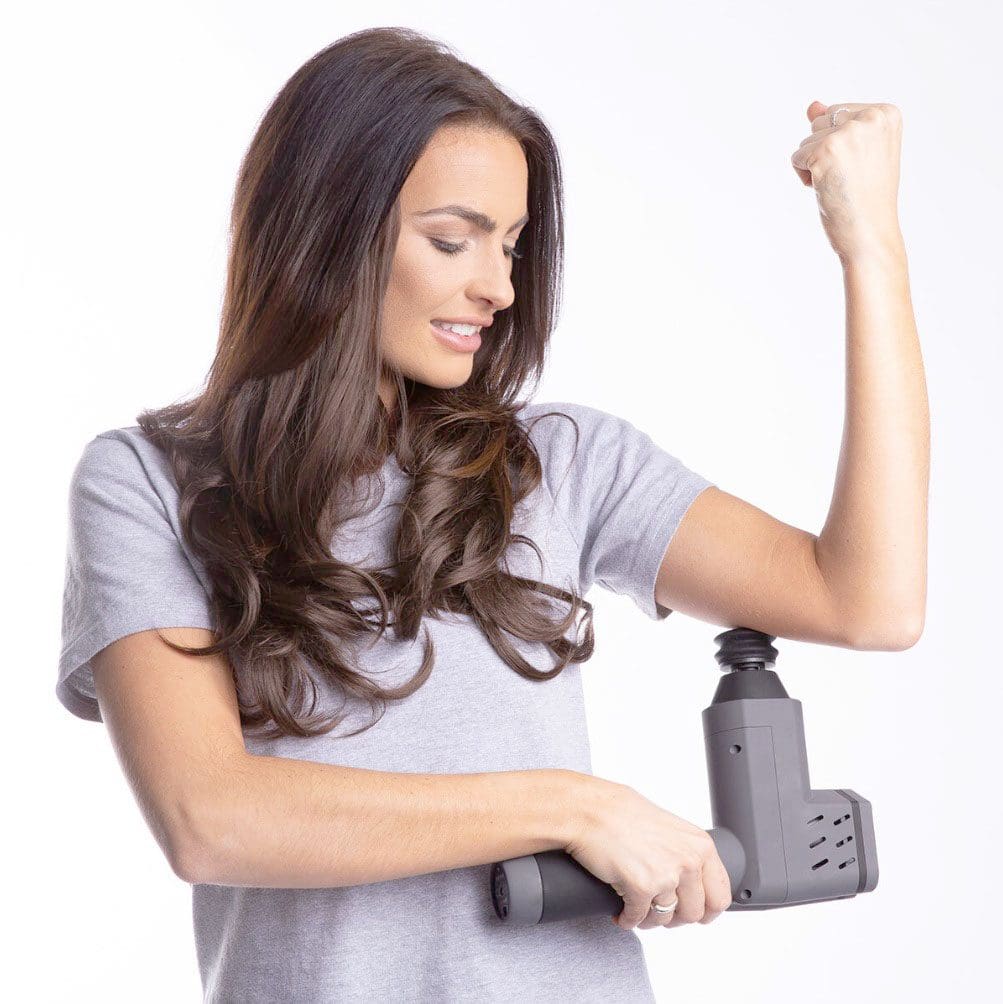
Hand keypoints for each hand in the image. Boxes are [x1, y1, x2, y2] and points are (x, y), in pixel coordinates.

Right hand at [564, 778, 731, 931]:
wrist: (589, 809)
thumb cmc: (621, 812)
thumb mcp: (668, 827)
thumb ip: (684, 852)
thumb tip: (690, 879)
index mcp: (700, 845)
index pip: (720, 896)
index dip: (705, 910)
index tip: (694, 912)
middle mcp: (688, 861)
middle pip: (694, 914)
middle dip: (674, 917)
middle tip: (658, 910)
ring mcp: (666, 876)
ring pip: (665, 919)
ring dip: (649, 919)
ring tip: (637, 909)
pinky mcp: (641, 888)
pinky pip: (638, 919)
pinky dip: (628, 919)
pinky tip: (621, 911)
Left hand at [791, 100, 903, 262]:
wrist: (870, 233)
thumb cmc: (866, 198)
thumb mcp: (858, 153)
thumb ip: (837, 124)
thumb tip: (813, 105)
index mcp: (886, 113)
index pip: (838, 113)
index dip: (840, 144)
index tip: (862, 166)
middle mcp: (871, 117)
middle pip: (820, 122)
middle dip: (824, 151)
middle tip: (849, 177)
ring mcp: (848, 133)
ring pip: (806, 141)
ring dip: (814, 166)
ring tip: (840, 184)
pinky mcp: (825, 151)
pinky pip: (796, 158)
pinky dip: (804, 177)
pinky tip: (827, 189)